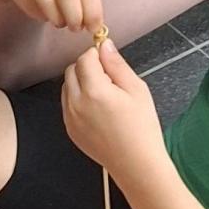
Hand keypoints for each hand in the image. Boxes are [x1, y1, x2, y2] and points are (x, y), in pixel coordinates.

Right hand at [3, 0, 103, 33]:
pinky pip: (28, 5)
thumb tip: (92, 25)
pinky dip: (40, 15)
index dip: (92, 10)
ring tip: (62, 22)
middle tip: (77, 28)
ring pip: (46, 2)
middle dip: (74, 17)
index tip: (96, 28)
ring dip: (57, 19)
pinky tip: (46, 13)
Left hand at [57, 34, 163, 175]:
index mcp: (94, 91)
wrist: (136, 163)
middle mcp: (76, 103)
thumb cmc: (142, 127)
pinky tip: (98, 109)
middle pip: (72, 70)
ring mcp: (70, 118)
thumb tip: (104, 45)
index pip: (84, 58)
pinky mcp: (70, 129)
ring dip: (81, 83)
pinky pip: (67, 104)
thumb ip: (117, 65)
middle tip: (110, 79)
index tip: (110, 63)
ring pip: (67, 86)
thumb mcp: (136, 89)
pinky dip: (78, 99)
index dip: (97, 56)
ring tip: (105, 95)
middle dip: (87, 67)